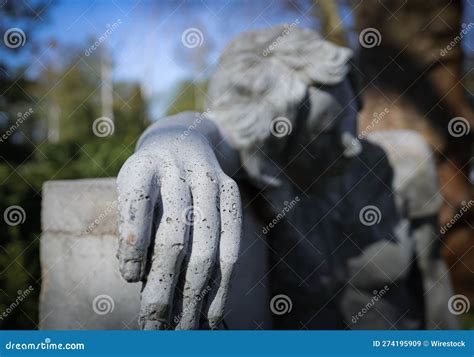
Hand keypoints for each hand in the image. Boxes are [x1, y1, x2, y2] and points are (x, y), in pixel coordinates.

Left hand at [116, 128, 241, 328]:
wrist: (185, 142)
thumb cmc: (151, 179)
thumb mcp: (131, 190)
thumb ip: (133, 227)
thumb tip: (136, 278)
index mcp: (144, 167)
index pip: (138, 205)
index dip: (134, 244)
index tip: (129, 278)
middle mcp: (181, 171)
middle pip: (174, 238)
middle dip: (162, 289)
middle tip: (151, 326)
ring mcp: (211, 183)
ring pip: (206, 249)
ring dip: (193, 297)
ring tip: (182, 330)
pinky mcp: (232, 195)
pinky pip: (232, 248)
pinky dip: (221, 286)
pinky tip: (212, 313)